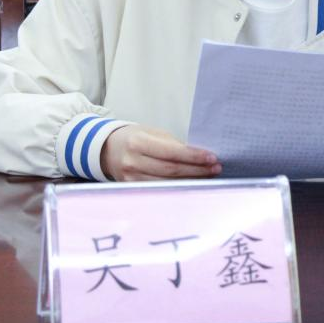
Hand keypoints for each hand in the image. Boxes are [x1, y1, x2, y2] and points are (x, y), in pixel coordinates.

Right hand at [100, 125, 220, 180]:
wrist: (107, 150)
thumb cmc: (135, 138)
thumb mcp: (152, 133)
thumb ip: (173, 144)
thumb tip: (199, 156)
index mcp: (138, 142)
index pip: (171, 152)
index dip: (193, 156)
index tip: (212, 157)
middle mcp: (132, 162)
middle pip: (171, 170)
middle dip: (197, 170)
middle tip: (216, 168)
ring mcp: (131, 178)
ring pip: (167, 182)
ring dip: (191, 180)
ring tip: (208, 176)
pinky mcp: (133, 189)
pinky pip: (160, 190)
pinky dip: (178, 187)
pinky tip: (191, 184)